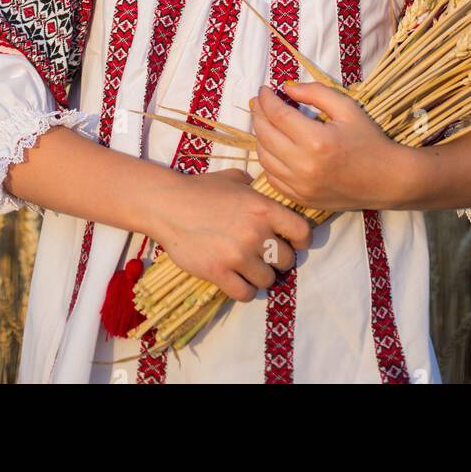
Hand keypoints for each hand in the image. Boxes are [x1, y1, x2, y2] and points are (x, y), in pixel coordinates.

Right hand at [157, 167, 313, 302]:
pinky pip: (246, 294)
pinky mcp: (219, 273)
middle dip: (278, 259)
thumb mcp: (233, 178)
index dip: (301, 240)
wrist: (168, 205)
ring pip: (268, 280)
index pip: (302, 232)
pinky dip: (244, 290)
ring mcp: (238, 255)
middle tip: (265, 256)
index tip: (293, 243)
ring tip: (249, 268)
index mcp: (263, 208)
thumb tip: (261, 188)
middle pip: (287, 260)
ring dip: (261, 276)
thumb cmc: (200, 189)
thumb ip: (253, 185)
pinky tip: (236, 280)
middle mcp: (256, 233)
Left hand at [250, 81, 405, 211]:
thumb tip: (286, 88)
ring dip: (260, 137)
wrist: (387, 179)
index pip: (277, 115)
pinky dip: (268, 161)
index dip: (266, 99)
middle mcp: (304, 166)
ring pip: (264, 158)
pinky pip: (272, 178)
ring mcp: (301, 186)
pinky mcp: (301, 199)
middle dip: (258, 114)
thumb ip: (315, 93)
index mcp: (316, 140)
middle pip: (265, 135)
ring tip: (265, 122)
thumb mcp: (347, 107)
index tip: (264, 89)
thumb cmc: (369, 140)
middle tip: (259, 102)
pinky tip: (273, 147)